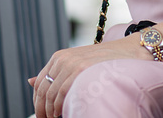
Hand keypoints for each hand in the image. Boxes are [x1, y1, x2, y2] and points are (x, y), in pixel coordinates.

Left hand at [27, 38, 149, 117]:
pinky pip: (61, 96)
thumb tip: (29, 82)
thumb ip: (57, 73)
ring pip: (50, 97)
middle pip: (42, 91)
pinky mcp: (80, 70)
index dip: (38, 103)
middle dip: (42, 110)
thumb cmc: (107, 61)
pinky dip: (60, 109)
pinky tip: (65, 114)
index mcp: (59, 57)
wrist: (133, 51)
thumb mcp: (79, 64)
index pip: (38, 84)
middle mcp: (62, 59)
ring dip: (51, 113)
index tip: (43, 115)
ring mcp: (71, 64)